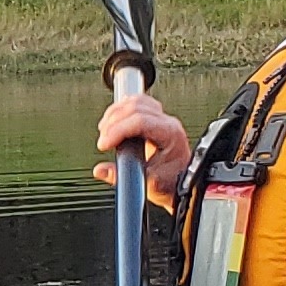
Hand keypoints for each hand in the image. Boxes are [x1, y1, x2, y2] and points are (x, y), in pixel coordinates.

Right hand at [91, 91, 193, 206]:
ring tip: (105, 130)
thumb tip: (103, 170)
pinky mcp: (154, 118)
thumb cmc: (172, 182)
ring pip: (136, 101)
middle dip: (113, 122)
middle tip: (104, 141)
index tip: (105, 143)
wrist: (182, 182)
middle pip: (136, 108)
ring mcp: (161, 118)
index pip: (140, 121)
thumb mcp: (151, 184)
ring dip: (115, 113)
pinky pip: (138, 102)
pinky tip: (113, 118)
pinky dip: (122, 108)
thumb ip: (127, 177)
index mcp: (171, 134)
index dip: (118, 130)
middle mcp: (168, 122)